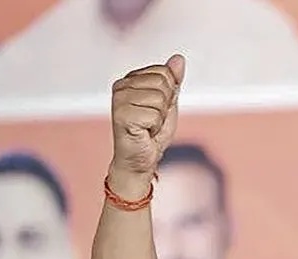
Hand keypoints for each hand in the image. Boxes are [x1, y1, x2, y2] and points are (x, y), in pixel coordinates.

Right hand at [107, 54, 184, 195]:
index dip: (169, 94)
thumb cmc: (151, 133)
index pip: (164, 72)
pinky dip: (155, 127)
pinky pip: (154, 115)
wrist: (141, 160)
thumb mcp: (168, 103)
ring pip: (159, 98)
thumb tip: (178, 58)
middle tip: (152, 120)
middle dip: (165, 105)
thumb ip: (173, 80)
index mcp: (130, 79)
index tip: (156, 109)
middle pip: (163, 83)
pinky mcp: (121, 115)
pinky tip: (144, 133)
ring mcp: (119, 100)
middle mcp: (121, 86)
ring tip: (147, 127)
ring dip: (160, 118)